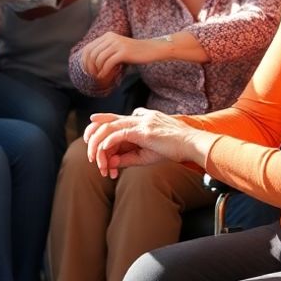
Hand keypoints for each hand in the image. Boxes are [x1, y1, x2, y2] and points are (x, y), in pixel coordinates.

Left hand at [79, 32, 166, 84]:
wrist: (151, 49)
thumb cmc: (134, 52)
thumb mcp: (117, 48)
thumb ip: (106, 51)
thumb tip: (90, 62)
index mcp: (107, 36)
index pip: (88, 48)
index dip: (84, 61)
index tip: (87, 70)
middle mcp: (111, 38)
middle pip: (92, 54)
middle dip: (89, 67)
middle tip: (92, 75)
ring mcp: (117, 44)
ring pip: (99, 59)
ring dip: (97, 70)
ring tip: (99, 76)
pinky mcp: (124, 52)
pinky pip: (108, 63)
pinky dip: (104, 71)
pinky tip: (104, 76)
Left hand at [83, 108, 207, 178]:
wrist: (192, 144)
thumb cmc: (175, 148)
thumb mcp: (147, 154)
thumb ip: (128, 156)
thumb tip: (111, 162)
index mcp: (141, 119)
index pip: (117, 119)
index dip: (103, 125)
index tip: (94, 135)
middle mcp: (139, 118)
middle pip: (109, 120)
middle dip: (94, 132)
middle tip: (88, 145)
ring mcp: (142, 123)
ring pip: (111, 127)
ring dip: (99, 143)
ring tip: (94, 156)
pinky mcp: (144, 131)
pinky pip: (121, 134)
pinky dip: (109, 142)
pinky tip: (104, 151)